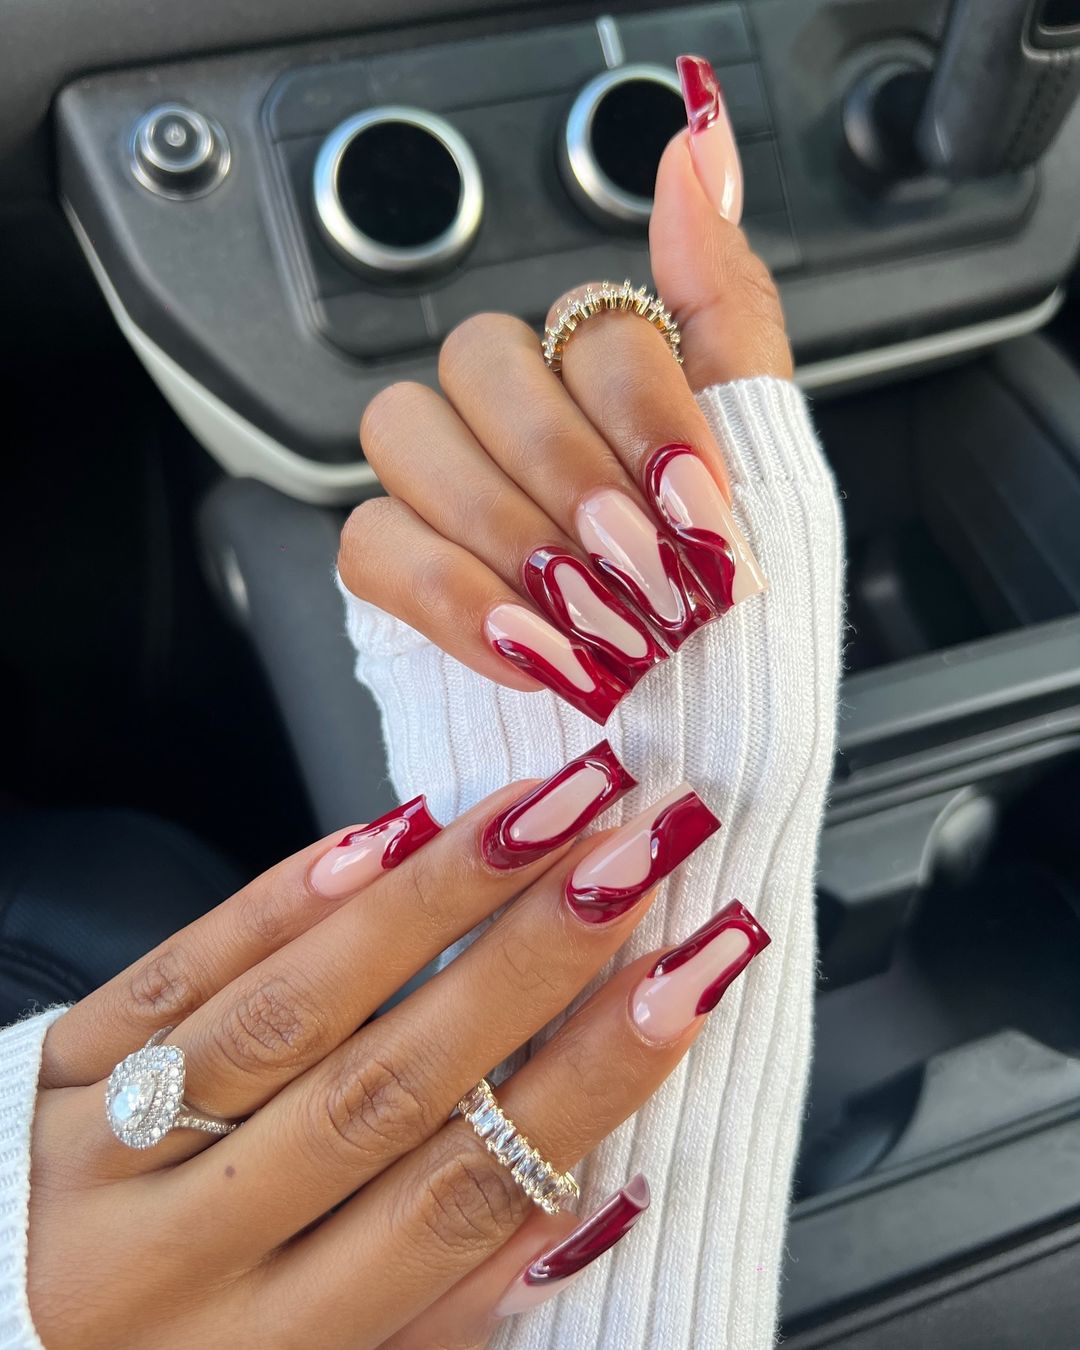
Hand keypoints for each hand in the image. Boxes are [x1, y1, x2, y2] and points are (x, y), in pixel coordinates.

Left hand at [29, 753, 766, 1348]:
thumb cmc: (185, 1348)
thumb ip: (445, 1298)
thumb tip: (586, 1191)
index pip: (463, 1199)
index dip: (589, 1081)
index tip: (686, 977)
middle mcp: (184, 1260)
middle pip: (393, 1087)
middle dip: (534, 960)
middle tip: (635, 855)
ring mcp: (112, 1150)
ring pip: (299, 1009)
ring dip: (438, 897)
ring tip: (541, 812)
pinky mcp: (68, 1063)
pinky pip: (188, 964)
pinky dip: (293, 894)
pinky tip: (389, 831)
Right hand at [338, 79, 790, 721]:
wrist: (698, 755)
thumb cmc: (735, 624)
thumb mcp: (769, 460)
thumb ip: (725, 306)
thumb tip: (697, 151)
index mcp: (601, 381)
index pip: (585, 323)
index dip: (643, 413)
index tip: (698, 509)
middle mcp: (514, 419)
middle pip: (481, 361)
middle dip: (569, 474)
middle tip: (640, 569)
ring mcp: (444, 490)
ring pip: (405, 433)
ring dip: (507, 531)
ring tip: (592, 620)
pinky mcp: (396, 574)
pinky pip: (371, 543)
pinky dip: (454, 598)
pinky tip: (532, 651)